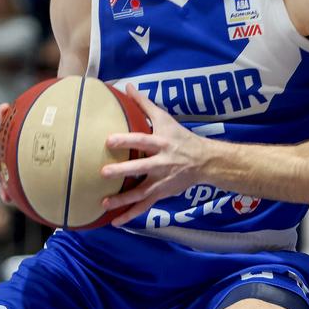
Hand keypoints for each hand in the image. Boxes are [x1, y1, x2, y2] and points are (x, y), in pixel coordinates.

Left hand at [100, 87, 212, 226]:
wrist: (205, 161)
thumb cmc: (181, 137)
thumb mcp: (165, 118)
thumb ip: (144, 104)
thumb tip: (127, 87)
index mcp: (161, 143)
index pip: (142, 140)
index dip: (126, 140)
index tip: (108, 141)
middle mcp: (162, 163)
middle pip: (141, 168)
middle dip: (123, 171)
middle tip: (103, 173)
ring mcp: (162, 181)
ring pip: (142, 193)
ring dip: (123, 199)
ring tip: (105, 203)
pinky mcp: (162, 194)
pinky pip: (145, 206)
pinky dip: (131, 214)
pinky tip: (116, 221)